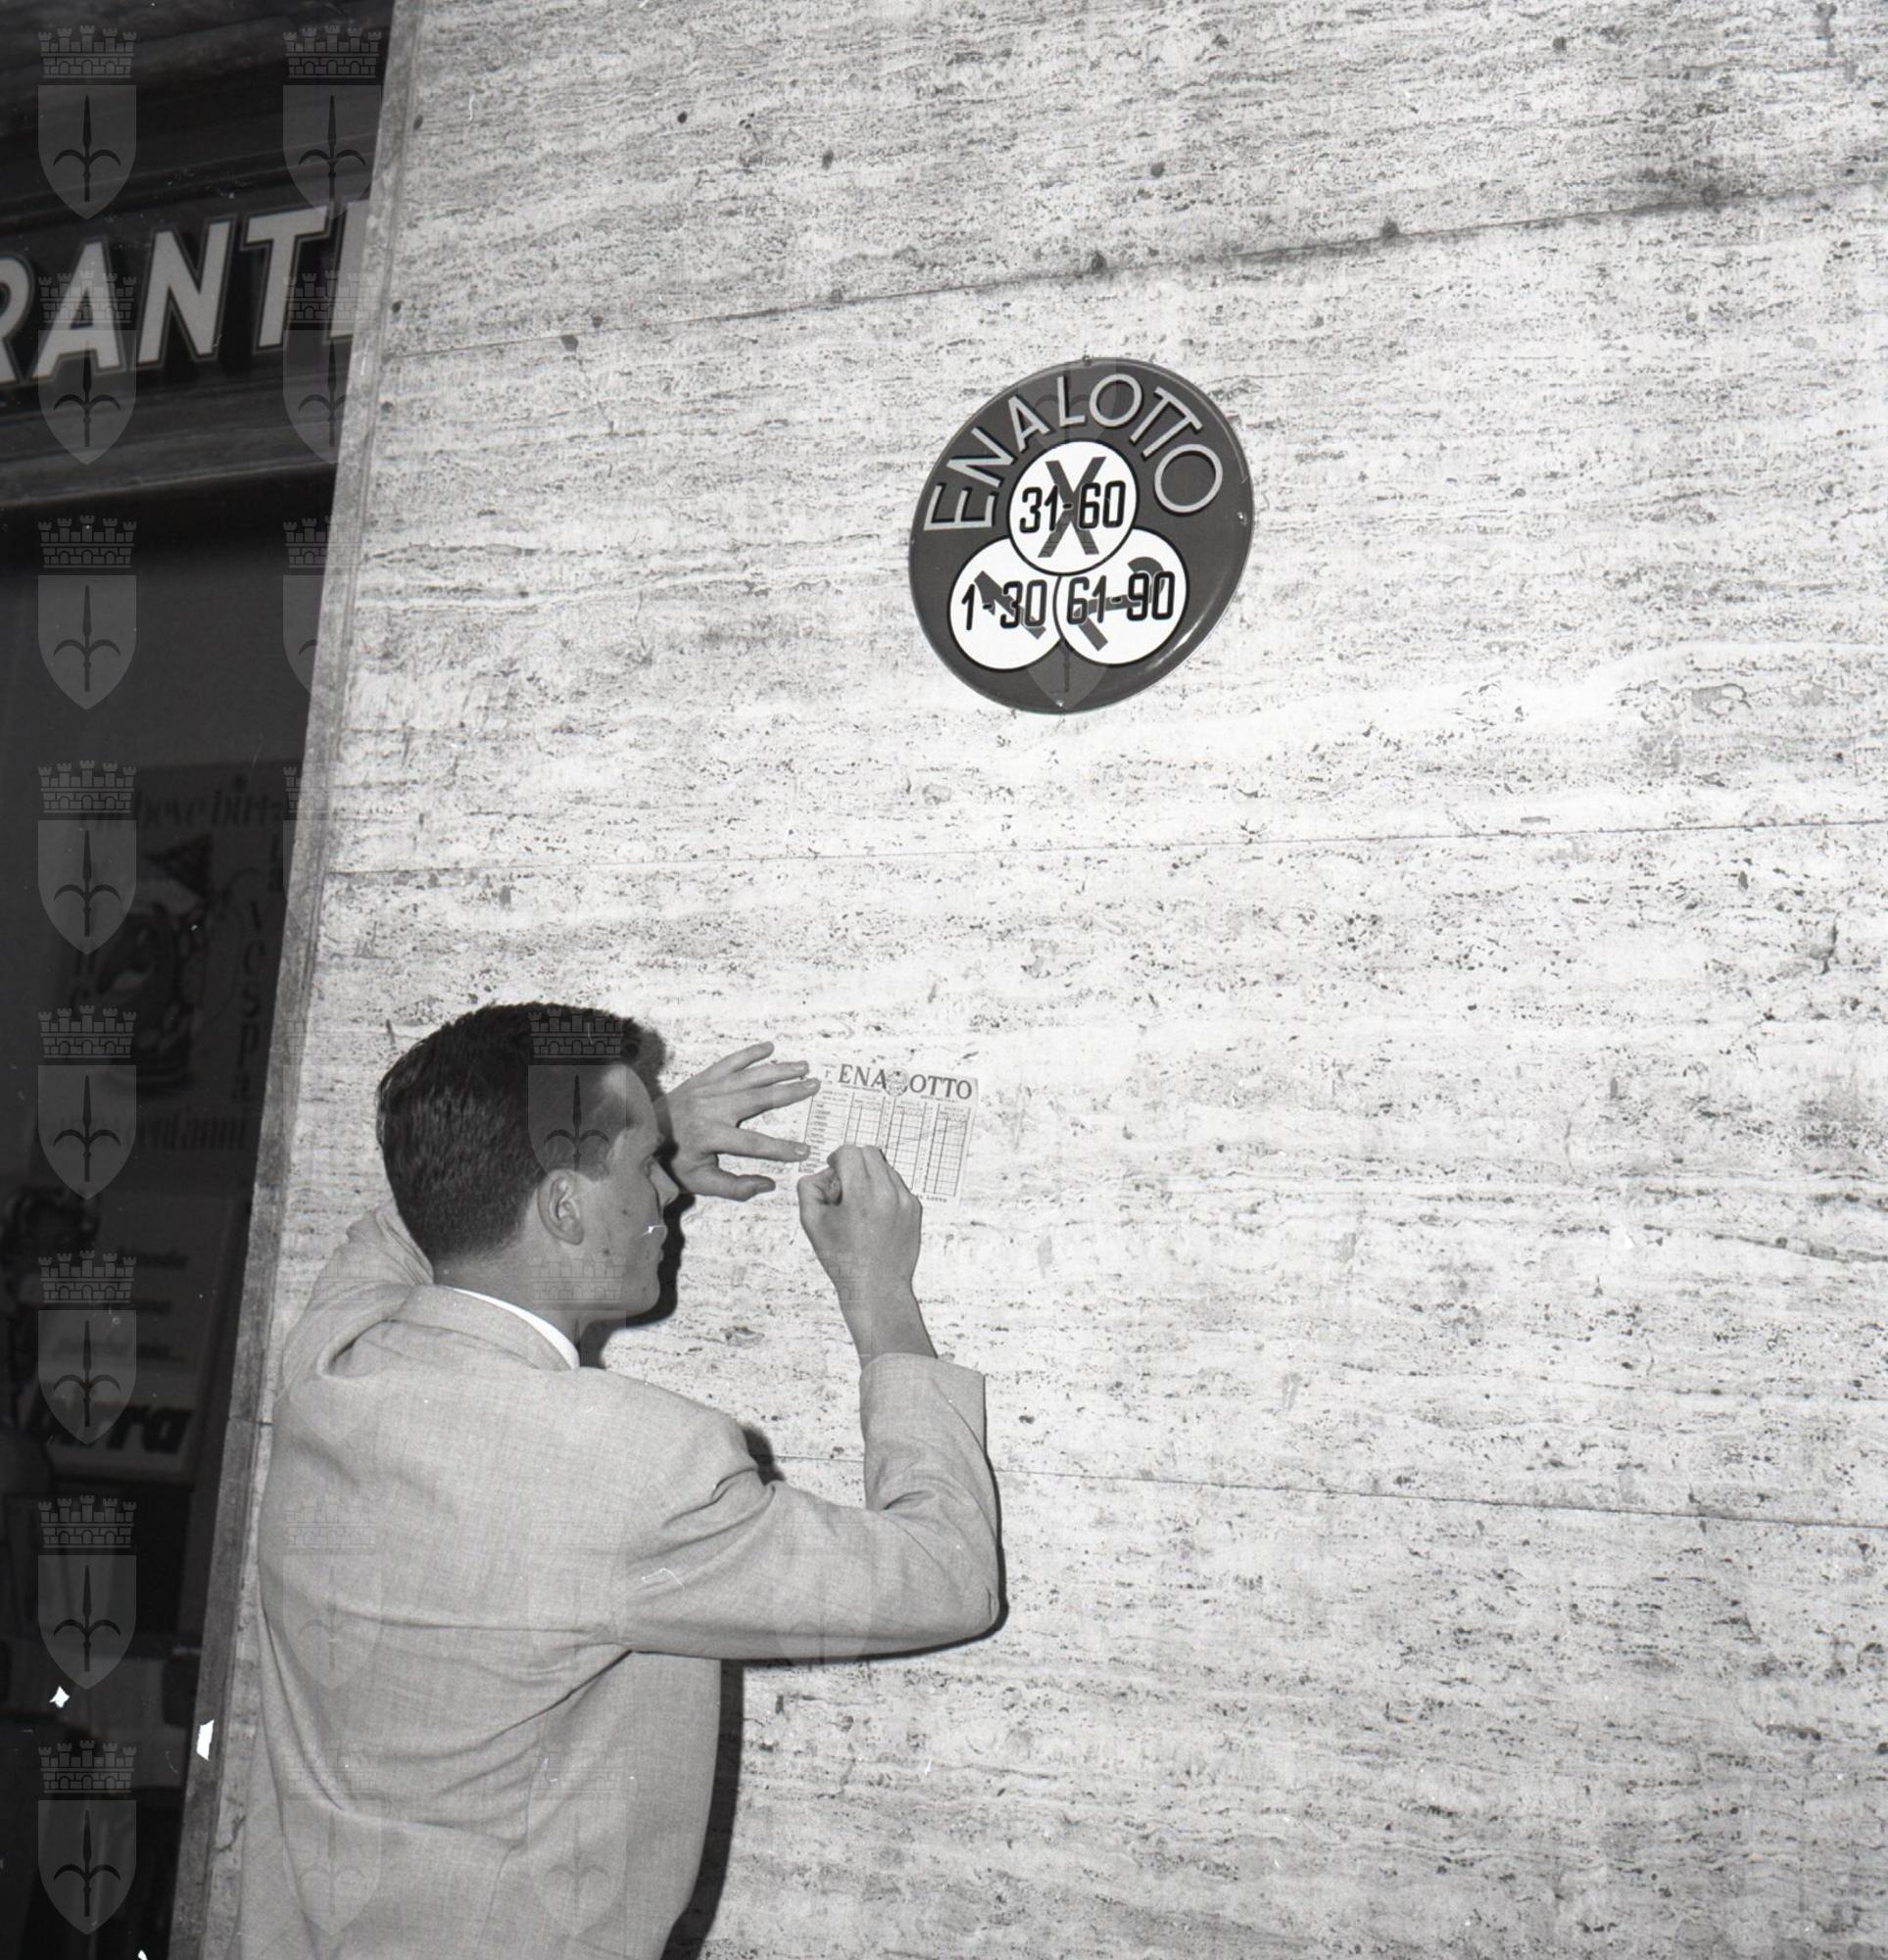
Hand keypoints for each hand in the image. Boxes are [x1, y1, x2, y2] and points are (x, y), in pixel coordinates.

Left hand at [656, 1041, 819, 1200]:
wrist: (640, 1138)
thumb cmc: (673, 1163)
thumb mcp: (701, 1183)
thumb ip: (736, 1187)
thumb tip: (769, 1184)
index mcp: (711, 1136)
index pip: (755, 1144)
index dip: (781, 1148)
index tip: (805, 1150)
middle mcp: (711, 1109)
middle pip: (758, 1099)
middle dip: (789, 1092)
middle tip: (815, 1085)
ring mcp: (705, 1091)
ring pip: (748, 1077)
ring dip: (777, 1070)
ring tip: (802, 1066)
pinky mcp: (700, 1080)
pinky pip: (728, 1063)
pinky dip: (748, 1054)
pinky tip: (768, 1047)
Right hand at [796, 1145, 924, 1347]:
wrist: (876, 1288)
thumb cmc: (844, 1261)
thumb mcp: (812, 1223)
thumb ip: (809, 1188)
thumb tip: (823, 1173)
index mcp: (862, 1196)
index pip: (849, 1152)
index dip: (836, 1160)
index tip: (833, 1174)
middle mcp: (888, 1194)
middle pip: (869, 1152)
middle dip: (853, 1164)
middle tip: (845, 1190)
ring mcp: (905, 1201)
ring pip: (885, 1167)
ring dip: (869, 1177)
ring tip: (860, 1207)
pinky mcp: (915, 1209)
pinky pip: (897, 1185)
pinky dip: (884, 1191)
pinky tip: (874, 1216)